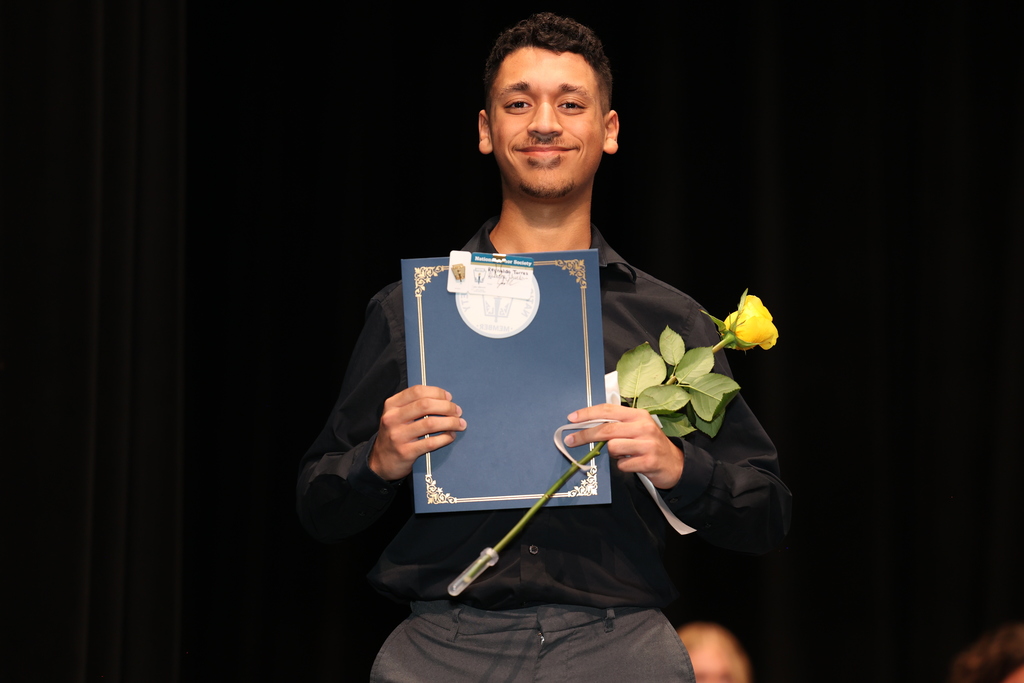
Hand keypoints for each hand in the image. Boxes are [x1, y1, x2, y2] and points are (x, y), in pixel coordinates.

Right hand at [368, 385, 465, 480]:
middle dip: (447, 407)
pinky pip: (431, 442)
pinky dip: (445, 438)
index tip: (449, 397)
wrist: (381, 462)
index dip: (436, 392)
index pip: (417, 391)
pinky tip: (451, 436)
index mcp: (391, 405)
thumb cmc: (396, 434)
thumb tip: (445, 399)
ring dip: (450, 422)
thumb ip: (414, 405)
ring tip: (460, 424)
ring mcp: (398, 436)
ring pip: (431, 423)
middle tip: (458, 411)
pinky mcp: (405, 452)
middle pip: (426, 405)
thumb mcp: (397, 416)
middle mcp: (392, 418)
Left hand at [564, 403, 683, 489]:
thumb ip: (617, 425)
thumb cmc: (650, 445)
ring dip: (611, 454)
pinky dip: (622, 466)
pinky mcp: (649, 461)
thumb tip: (587, 425)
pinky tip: (631, 463)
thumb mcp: (637, 429)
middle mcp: (643, 427)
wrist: (676, 464)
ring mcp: (647, 444)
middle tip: (571, 441)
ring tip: (621, 455)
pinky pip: (622, 464)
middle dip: (584, 435)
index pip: (608, 410)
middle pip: (606, 429)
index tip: (572, 418)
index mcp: (638, 415)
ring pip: (612, 447)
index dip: (588, 413)